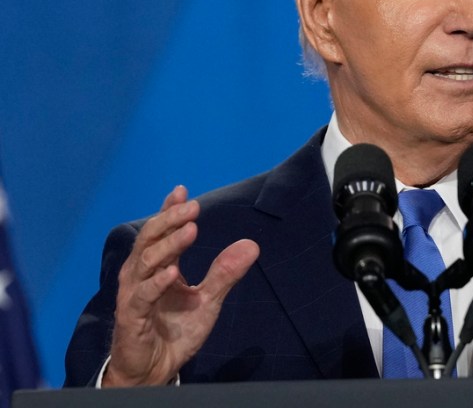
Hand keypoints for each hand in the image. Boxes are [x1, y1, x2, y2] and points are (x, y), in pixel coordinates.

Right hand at [105, 186, 259, 385]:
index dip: (169, 210)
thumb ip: (225, 273)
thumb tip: (252, 245)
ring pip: (144, 262)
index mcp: (158, 266)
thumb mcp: (208, 300)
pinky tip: (172, 272)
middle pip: (150, 239)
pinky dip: (156, 283)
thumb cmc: (175, 332)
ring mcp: (133, 295)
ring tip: (190, 230)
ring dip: (168, 245)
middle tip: (192, 207)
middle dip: (170, 220)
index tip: (183, 191)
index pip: (161, 232)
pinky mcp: (131, 318)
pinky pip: (142, 297)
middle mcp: (141, 275)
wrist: (156, 370)